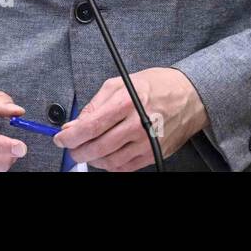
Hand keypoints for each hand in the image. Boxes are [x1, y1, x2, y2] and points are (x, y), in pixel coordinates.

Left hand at [54, 67, 208, 170]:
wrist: (190, 96)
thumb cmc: (156, 86)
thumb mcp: (121, 83)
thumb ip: (95, 104)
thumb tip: (74, 124)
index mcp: (127, 101)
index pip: (90, 126)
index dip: (70, 136)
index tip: (60, 138)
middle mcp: (137, 124)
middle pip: (96, 147)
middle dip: (77, 150)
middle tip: (71, 146)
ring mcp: (146, 142)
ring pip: (108, 160)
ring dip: (92, 158)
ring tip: (89, 149)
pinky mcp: (153, 154)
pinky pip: (123, 167)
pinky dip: (109, 164)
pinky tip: (106, 155)